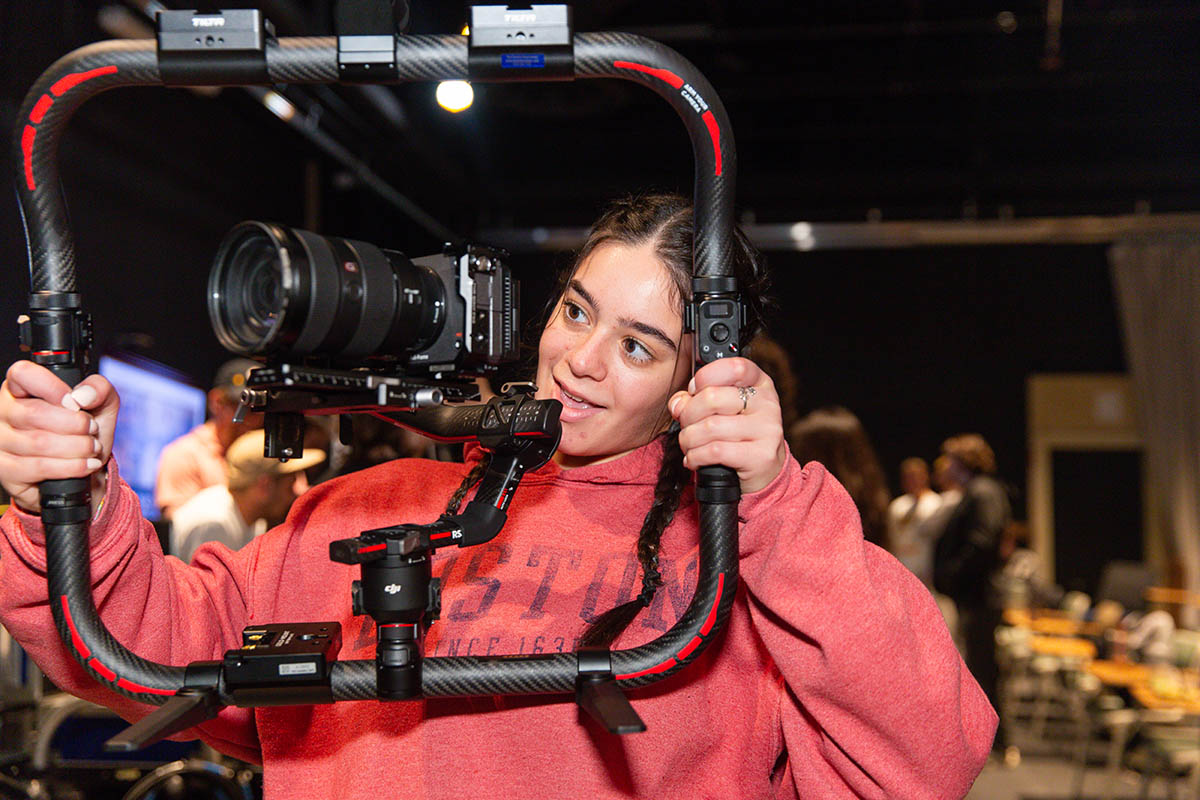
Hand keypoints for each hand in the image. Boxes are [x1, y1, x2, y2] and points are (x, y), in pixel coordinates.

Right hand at [0, 360, 118, 512]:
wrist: (87, 470)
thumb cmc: (86, 433)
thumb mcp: (102, 405)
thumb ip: (99, 389)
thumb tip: (82, 395)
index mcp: (22, 388)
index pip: (22, 374)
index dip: (51, 387)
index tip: (75, 403)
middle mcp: (5, 412)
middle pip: (33, 413)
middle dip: (74, 424)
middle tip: (92, 429)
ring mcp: (2, 442)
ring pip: (38, 442)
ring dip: (77, 447)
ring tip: (92, 448)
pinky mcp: (6, 470)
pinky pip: (38, 467)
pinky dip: (70, 466)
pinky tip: (86, 464)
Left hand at [668, 356, 787, 493]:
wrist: (764, 470)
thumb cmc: (738, 436)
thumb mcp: (721, 410)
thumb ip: (697, 399)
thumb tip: (678, 404)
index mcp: (759, 383)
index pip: (733, 367)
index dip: (705, 377)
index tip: (694, 390)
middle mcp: (767, 403)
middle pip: (712, 397)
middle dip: (688, 415)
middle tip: (686, 425)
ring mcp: (767, 429)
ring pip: (710, 427)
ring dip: (689, 439)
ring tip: (689, 445)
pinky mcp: (761, 456)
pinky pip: (715, 450)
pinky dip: (696, 457)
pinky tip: (695, 459)